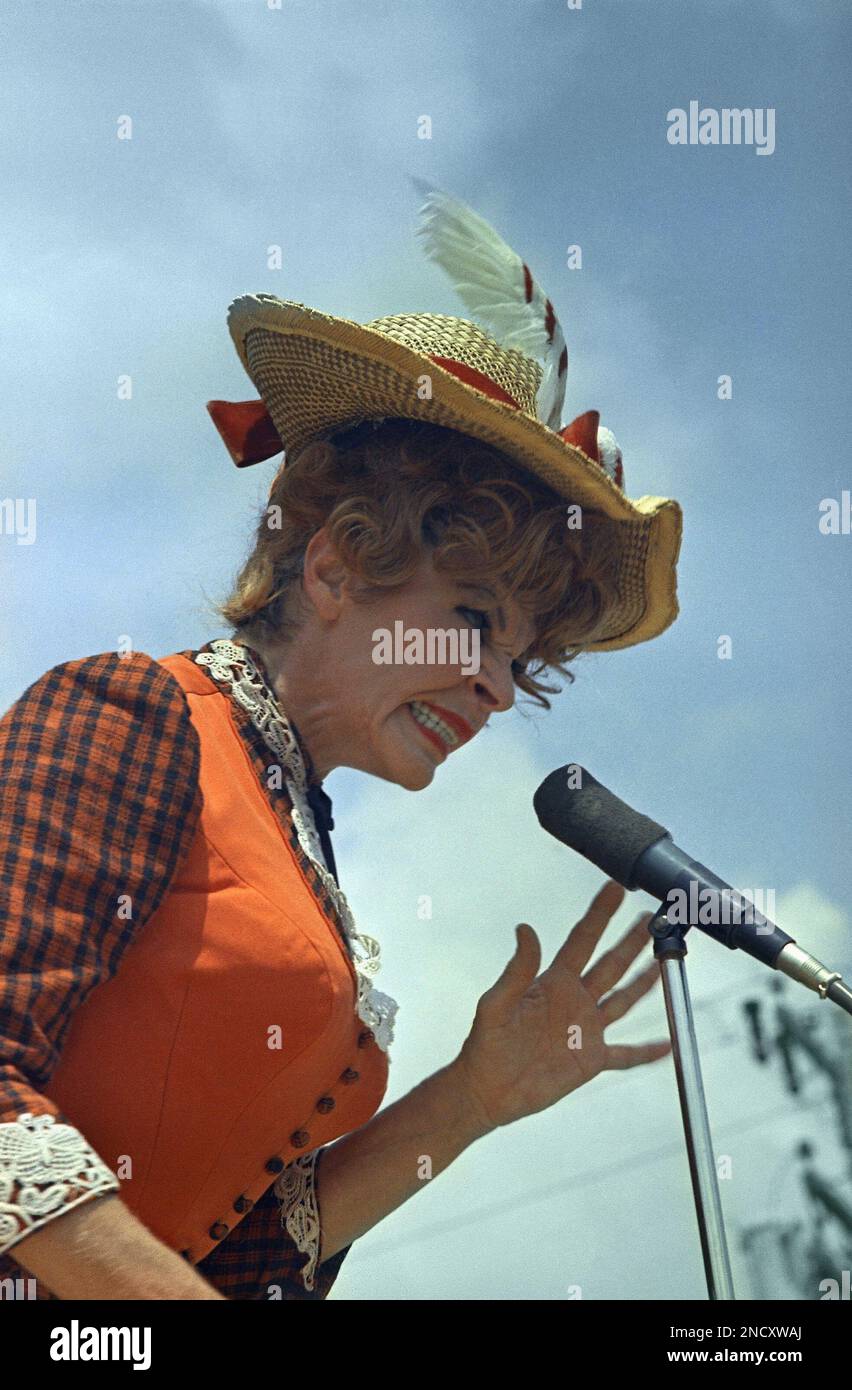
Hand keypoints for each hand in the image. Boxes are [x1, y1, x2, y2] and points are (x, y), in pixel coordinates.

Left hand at [453, 879, 671, 1130]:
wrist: (487, 1089)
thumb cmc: (485, 1044)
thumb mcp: (496, 1003)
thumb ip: (517, 969)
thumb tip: (524, 929)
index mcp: (554, 982)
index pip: (582, 940)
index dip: (599, 914)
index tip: (615, 888)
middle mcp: (575, 1000)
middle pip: (611, 964)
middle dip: (632, 940)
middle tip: (652, 916)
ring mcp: (586, 1029)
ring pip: (624, 999)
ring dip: (645, 981)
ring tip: (664, 960)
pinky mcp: (591, 1060)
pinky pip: (626, 1055)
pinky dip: (648, 1051)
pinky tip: (668, 1044)